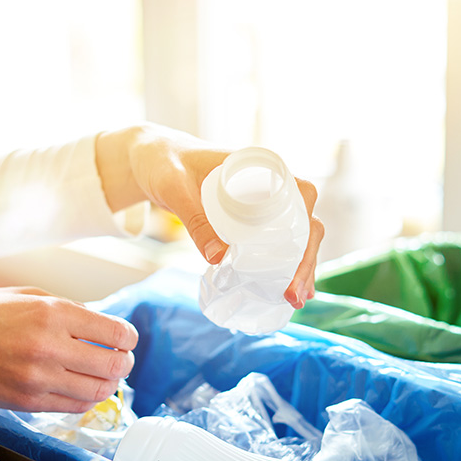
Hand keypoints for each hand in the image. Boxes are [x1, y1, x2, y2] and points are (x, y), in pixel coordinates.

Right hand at [0, 287, 137, 411]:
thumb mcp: (25, 295)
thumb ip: (66, 309)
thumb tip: (101, 325)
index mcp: (51, 312)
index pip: (115, 332)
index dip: (127, 337)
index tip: (124, 339)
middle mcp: (49, 346)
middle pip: (114, 365)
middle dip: (124, 362)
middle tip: (121, 359)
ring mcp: (38, 378)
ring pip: (98, 391)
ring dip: (109, 384)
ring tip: (104, 376)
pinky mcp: (26, 401)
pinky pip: (73, 406)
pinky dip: (86, 399)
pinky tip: (82, 388)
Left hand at [96, 123, 323, 307]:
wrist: (154, 160)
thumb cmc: (166, 164)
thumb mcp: (175, 188)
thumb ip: (194, 218)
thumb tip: (219, 258)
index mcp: (261, 168)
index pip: (302, 194)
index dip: (307, 227)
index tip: (297, 257)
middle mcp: (269, 185)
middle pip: (304, 223)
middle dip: (305, 260)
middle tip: (293, 294)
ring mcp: (261, 205)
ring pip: (294, 237)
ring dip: (299, 268)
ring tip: (294, 300)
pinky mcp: (249, 221)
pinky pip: (275, 243)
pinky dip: (283, 266)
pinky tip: (285, 291)